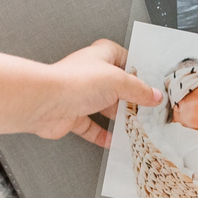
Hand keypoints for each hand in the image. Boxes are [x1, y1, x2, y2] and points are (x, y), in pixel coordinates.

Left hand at [29, 40, 162, 147]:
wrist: (44, 102)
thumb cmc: (74, 82)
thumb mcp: (118, 81)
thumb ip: (138, 90)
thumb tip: (153, 95)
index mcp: (100, 56)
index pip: (122, 57)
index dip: (136, 68)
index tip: (150, 81)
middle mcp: (89, 74)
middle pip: (115, 86)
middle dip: (130, 97)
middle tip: (146, 107)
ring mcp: (80, 96)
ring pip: (103, 107)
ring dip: (117, 117)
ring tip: (135, 125)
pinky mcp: (72, 116)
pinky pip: (90, 127)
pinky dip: (101, 135)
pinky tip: (112, 140)